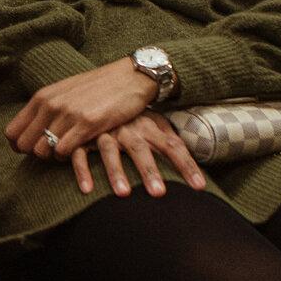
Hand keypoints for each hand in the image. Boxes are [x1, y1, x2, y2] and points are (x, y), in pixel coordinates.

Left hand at [6, 58, 158, 158]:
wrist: (129, 77)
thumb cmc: (97, 87)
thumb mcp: (64, 91)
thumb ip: (46, 107)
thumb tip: (29, 130)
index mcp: (42, 97)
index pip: (13, 132)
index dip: (19, 146)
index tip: (33, 148)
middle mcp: (50, 105)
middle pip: (25, 145)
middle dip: (35, 154)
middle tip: (52, 152)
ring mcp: (68, 114)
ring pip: (43, 151)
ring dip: (52, 157)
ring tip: (66, 151)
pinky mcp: (87, 124)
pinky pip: (64, 151)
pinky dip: (68, 157)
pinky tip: (78, 150)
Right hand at [67, 113, 206, 197]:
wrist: (101, 86)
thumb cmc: (132, 111)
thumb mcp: (151, 118)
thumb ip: (167, 134)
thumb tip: (190, 151)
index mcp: (149, 125)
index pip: (173, 146)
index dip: (187, 166)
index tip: (199, 187)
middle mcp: (128, 128)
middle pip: (141, 149)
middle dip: (149, 171)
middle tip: (159, 194)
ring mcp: (104, 131)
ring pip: (110, 151)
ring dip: (116, 172)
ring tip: (124, 194)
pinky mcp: (83, 136)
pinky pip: (80, 153)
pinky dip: (82, 170)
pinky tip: (87, 190)